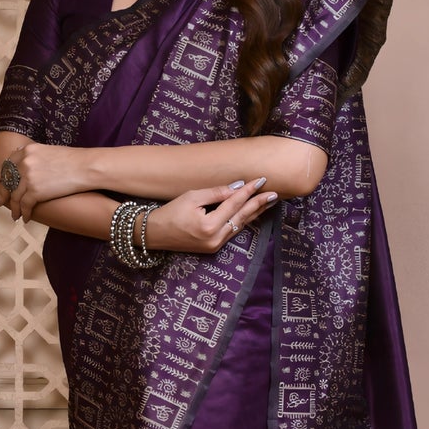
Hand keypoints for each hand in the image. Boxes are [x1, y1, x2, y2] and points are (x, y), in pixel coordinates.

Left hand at [0, 139, 89, 219]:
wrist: (85, 167)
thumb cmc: (73, 159)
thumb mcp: (49, 151)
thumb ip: (34, 156)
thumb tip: (25, 160)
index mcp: (27, 152)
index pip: (8, 164)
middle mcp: (24, 163)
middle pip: (8, 181)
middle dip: (2, 194)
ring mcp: (28, 178)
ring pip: (15, 196)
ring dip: (14, 208)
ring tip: (14, 215)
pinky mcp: (35, 191)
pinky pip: (25, 206)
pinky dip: (24, 213)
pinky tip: (25, 218)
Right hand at [145, 179, 277, 253]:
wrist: (154, 234)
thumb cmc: (170, 212)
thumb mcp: (192, 197)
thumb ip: (217, 192)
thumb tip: (238, 187)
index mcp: (209, 226)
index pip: (234, 204)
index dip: (248, 191)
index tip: (261, 180)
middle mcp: (215, 238)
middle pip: (242, 217)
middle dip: (259, 204)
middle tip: (274, 193)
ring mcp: (215, 245)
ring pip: (239, 226)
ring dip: (254, 213)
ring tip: (268, 202)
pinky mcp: (213, 248)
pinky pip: (232, 232)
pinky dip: (242, 220)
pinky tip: (252, 213)